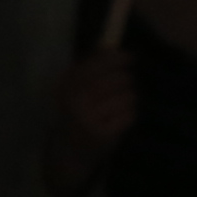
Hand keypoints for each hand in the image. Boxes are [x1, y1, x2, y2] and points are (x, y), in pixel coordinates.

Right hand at [45, 47, 137, 189]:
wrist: (70, 151)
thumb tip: (112, 46)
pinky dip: (128, 117)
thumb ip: (92, 69)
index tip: (129, 56)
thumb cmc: (79, 113)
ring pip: (127, 97)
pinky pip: (130, 115)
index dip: (115, 58)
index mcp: (67, 86)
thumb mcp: (78, 90)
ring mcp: (88, 119)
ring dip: (128, 101)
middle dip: (126, 81)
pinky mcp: (102, 134)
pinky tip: (116, 121)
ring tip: (116, 108)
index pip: (95, 65)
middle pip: (117, 80)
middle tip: (123, 86)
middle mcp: (75, 101)